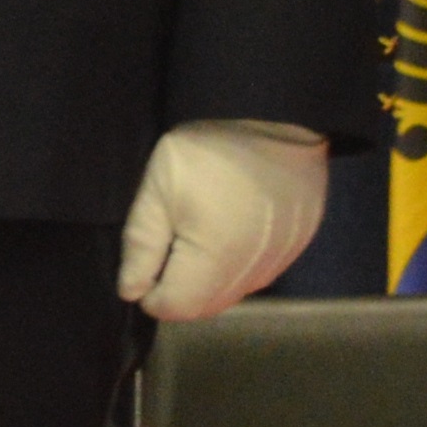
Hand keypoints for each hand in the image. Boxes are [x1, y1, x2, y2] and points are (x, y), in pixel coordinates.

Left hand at [122, 119, 328, 320]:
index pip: (172, 307)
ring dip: (208, 278)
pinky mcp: (294, 250)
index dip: (149, 287)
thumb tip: (132, 291)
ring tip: (203, 230)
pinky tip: (232, 227)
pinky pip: (254, 275)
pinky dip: (235, 265)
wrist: (284, 119)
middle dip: (179, 286)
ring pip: (230, 293)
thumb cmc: (212, 150)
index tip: (150, 251)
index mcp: (214, 263)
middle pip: (203, 307)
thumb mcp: (159, 185)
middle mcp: (250, 275)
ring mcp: (276, 264)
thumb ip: (141, 242)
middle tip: (173, 238)